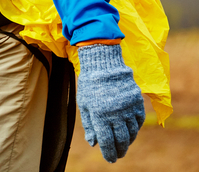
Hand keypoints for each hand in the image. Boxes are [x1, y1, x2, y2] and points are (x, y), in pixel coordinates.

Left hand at [76, 43, 145, 162]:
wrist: (104, 64)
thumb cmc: (90, 84)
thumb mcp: (84, 104)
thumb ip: (89, 124)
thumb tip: (93, 143)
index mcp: (99, 115)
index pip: (106, 141)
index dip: (109, 153)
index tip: (110, 159)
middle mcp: (115, 113)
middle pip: (121, 139)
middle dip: (120, 150)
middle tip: (119, 155)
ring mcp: (127, 108)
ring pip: (132, 132)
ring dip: (128, 141)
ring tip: (124, 145)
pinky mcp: (136, 102)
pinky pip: (139, 121)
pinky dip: (136, 129)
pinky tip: (131, 132)